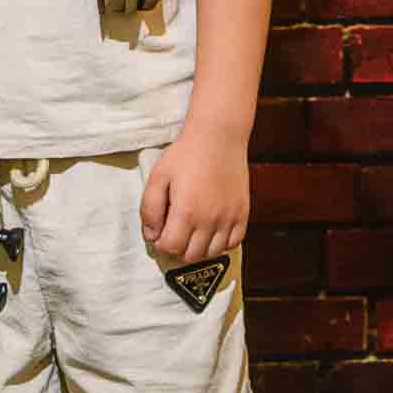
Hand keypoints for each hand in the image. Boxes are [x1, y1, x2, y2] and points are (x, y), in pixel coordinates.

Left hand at [138, 126, 249, 267]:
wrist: (218, 136)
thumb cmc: (187, 154)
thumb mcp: (158, 176)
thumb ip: (150, 208)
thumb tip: (152, 235)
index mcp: (187, 212)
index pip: (170, 247)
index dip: (161, 243)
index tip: (160, 233)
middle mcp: (210, 219)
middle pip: (191, 255)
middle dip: (177, 248)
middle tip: (174, 232)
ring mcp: (229, 218)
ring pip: (212, 253)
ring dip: (198, 249)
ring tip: (191, 233)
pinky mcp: (242, 213)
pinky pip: (234, 243)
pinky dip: (220, 243)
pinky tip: (211, 231)